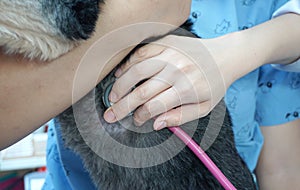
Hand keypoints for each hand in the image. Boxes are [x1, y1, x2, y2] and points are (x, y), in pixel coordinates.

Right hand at [103, 35, 227, 129]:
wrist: (225, 55)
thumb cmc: (214, 83)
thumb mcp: (204, 107)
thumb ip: (180, 117)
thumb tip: (156, 124)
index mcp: (186, 90)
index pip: (154, 107)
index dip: (140, 117)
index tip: (135, 120)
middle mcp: (176, 71)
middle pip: (141, 91)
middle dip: (122, 106)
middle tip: (110, 115)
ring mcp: (170, 54)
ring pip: (137, 71)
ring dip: (121, 85)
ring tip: (113, 96)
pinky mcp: (167, 42)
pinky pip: (142, 52)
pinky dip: (128, 63)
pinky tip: (121, 73)